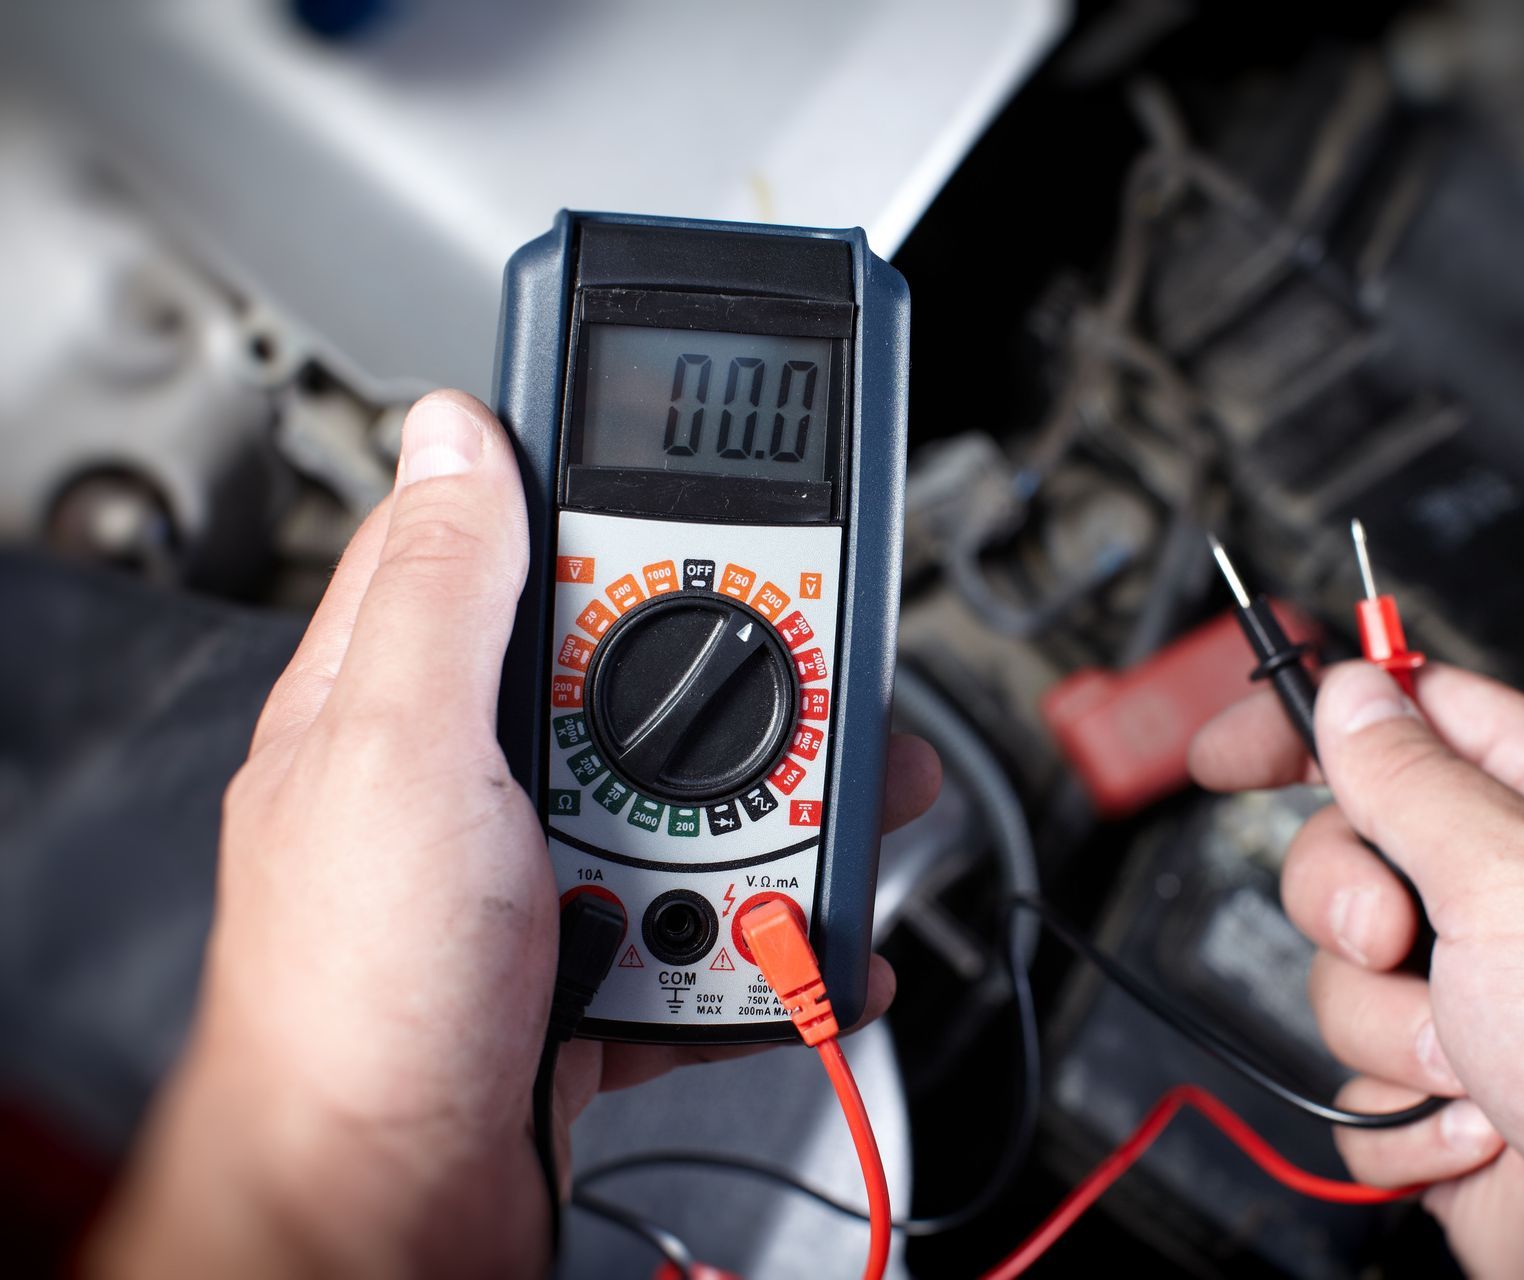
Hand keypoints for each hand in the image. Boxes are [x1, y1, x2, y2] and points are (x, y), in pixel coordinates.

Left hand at [86, 391, 939, 1277]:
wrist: (392, 1216)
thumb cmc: (361, 1002)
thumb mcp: (403, 756)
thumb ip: (446, 594)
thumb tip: (456, 434)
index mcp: (399, 695)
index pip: (493, 537)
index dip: (593, 498)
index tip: (696, 490)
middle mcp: (465, 772)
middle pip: (626, 671)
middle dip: (731, 677)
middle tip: (800, 687)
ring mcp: (531, 867)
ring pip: (682, 792)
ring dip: (773, 807)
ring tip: (837, 818)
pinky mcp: (586, 954)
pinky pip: (699, 909)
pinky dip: (763, 923)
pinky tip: (803, 934)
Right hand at [1191, 661, 1523, 1277]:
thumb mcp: (1514, 870)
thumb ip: (1412, 774)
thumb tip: (1351, 694)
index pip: (1407, 721)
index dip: (1311, 724)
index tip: (1231, 751)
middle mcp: (1512, 897)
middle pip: (1349, 856)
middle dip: (1349, 910)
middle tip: (1396, 939)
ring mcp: (1479, 999)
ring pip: (1340, 980)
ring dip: (1391, 1031)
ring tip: (1476, 1059)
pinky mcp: (1449, 1092)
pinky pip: (1355, 1081)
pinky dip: (1404, 1114)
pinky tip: (1482, 1123)